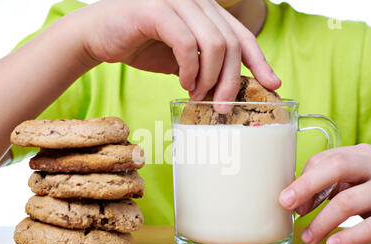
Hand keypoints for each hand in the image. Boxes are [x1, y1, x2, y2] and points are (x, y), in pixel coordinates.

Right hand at [78, 0, 280, 110]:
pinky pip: (186, 44)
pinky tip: (183, 83)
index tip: (272, 84)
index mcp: (206, 11)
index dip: (260, 60)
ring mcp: (177, 2)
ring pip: (213, 43)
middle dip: (230, 81)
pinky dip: (189, 70)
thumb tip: (231, 86)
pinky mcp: (156, 11)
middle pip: (231, 43)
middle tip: (223, 107)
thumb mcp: (183, 58)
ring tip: (197, 95)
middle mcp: (196, 1)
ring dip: (209, 78)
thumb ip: (207, 65)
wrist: (98, 35)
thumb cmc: (141, 45)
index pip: (242, 35)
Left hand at [278, 144, 370, 243]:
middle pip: (337, 166)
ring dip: (322, 222)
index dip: (303, 180)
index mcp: (362, 155)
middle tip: (286, 205)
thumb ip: (328, 187)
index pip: (325, 159)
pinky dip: (349, 236)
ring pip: (349, 201)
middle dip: (306, 186)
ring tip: (308, 238)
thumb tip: (295, 202)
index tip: (289, 202)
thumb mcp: (355, 185)